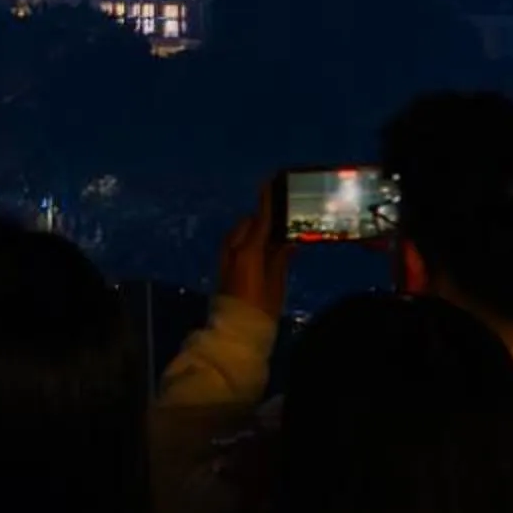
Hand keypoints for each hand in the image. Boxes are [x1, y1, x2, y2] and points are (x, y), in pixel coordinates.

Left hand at [216, 180, 291, 319]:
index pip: (260, 219)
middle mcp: (233, 248)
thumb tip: (289, 240)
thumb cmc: (260, 310)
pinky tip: (262, 248)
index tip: (271, 181)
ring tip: (275, 234)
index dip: (266, 200)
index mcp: (248, 250)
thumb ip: (280, 259)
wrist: (235, 331)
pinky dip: (248, 240)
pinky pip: (236, 243)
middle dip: (263, 218)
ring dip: (254, 230)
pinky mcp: (223, 265)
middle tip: (283, 217)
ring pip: (240, 232)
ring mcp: (225, 256)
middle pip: (248, 223)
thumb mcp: (276, 284)